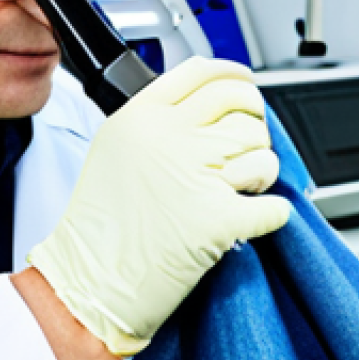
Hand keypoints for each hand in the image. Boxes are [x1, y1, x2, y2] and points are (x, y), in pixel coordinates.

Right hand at [28, 57, 290, 355]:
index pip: (203, 73)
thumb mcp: (115, 150)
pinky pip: (271, 206)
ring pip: (261, 150)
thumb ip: (158, 122)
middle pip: (240, 105)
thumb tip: (210, 111)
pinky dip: (270, 214)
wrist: (87, 286)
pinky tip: (253, 218)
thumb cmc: (98, 229)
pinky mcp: (218, 219)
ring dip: (263, 170)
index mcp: (141, 116)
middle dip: (255, 122)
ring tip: (243, 188)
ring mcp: (194, 176)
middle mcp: (169, 138)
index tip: (245, 83)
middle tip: (250, 142)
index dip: (234, 76)